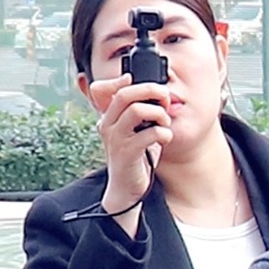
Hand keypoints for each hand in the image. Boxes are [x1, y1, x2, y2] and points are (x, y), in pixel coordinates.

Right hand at [99, 81, 174, 215]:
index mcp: (108, 117)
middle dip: (150, 90)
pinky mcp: (127, 153)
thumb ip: (141, 111)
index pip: (102, 89)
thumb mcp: (135, 130)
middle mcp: (108, 125)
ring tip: (165, 122)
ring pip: (136, 110)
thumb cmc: (135, 157)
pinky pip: (148, 134)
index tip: (143, 86)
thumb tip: (160, 93)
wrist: (126, 189)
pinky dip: (163, 133)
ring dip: (158, 113)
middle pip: (124, 94)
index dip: (120, 80)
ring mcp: (116, 139)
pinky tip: (165, 138)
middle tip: (165, 99)